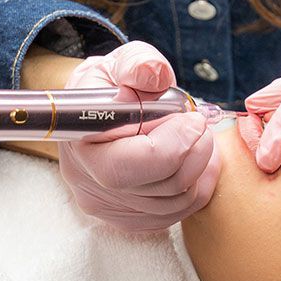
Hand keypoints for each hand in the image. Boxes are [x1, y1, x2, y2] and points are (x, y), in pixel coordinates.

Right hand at [58, 41, 220, 231]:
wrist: (97, 111)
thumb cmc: (110, 85)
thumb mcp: (120, 62)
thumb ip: (139, 64)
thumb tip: (155, 76)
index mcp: (79, 141)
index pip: (124, 165)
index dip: (169, 146)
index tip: (193, 118)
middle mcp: (87, 182)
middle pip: (155, 188)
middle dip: (193, 154)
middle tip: (201, 124)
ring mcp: (107, 206)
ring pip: (172, 204)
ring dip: (200, 168)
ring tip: (201, 136)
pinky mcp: (128, 218)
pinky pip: (175, 214)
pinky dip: (197, 187)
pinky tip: (198, 159)